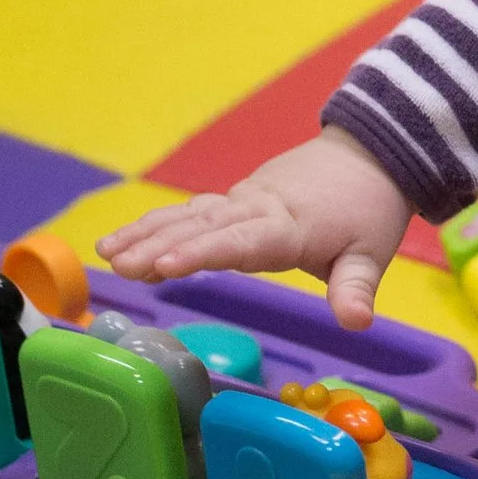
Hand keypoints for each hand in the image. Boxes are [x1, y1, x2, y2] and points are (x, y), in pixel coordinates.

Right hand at [97, 131, 412, 330]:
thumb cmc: (369, 210)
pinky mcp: (234, 198)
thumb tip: (358, 323)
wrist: (369, 155)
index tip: (166, 268)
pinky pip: (190, 210)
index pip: (242, 242)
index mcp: (290, 227)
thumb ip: (356, 288)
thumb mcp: (372, 252)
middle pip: (203, 228)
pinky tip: (121, 242)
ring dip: (146, 233)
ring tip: (106, 254)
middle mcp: (258, 209)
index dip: (204, 254)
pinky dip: (155, 224)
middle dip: (158, 246)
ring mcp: (242, 200)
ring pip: (188, 215)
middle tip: (118, 267)